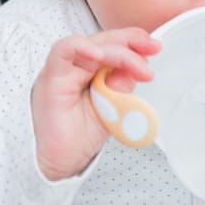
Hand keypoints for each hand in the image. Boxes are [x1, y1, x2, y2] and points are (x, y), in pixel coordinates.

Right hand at [31, 29, 159, 180]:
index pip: (111, 46)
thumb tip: (136, 68)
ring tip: (136, 63)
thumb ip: (121, 87)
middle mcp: (74, 67)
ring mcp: (61, 70)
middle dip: (129, 42)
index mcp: (89, 72)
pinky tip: (98, 54)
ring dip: (114, 49)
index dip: (133, 42)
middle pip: (102, 41)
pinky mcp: (51, 78)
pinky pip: (62, 52)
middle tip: (151, 49)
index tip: (154, 47)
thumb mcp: (112, 109)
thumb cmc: (79, 138)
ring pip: (87, 44)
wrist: (59, 163)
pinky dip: (81, 48)